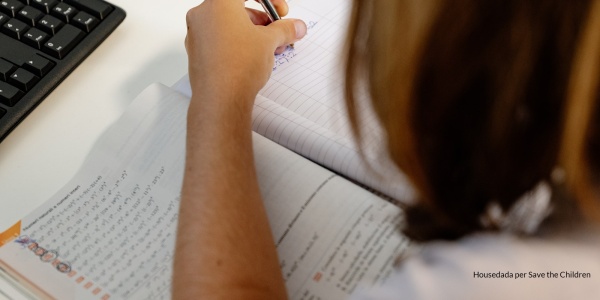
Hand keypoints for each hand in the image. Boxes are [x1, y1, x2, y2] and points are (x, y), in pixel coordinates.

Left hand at [185, 0, 306, 103]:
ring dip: (250, 30)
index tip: (280, 12)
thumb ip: (284, 29)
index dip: (271, 0)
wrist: (221, 99)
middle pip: (237, 5)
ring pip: (227, 22)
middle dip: (261, 17)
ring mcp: (196, 32)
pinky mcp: (196, 50)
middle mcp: (203, 13)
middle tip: (276, 29)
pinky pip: (218, 37)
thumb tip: (294, 27)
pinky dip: (236, 41)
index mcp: (220, 2)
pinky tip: (252, 55)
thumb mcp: (269, 42)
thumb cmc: (237, 67)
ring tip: (268, 46)